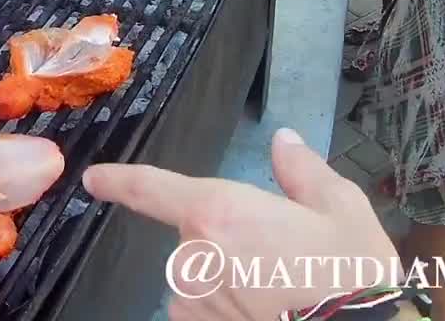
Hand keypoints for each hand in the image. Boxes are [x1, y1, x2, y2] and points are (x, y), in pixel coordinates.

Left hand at [83, 128, 398, 319]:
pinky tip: (266, 311)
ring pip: (199, 279)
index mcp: (219, 212)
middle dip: (227, 240)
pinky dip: (225, 309)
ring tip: (280, 291)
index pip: (151, 189)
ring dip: (226, 278)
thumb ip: (303, 172)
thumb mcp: (341, 209)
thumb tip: (282, 141)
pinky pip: (203, 311)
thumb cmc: (350, 273)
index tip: (94, 179)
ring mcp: (193, 302)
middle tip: (280, 255)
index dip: (118, 181)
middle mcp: (193, 257)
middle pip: (195, 236)